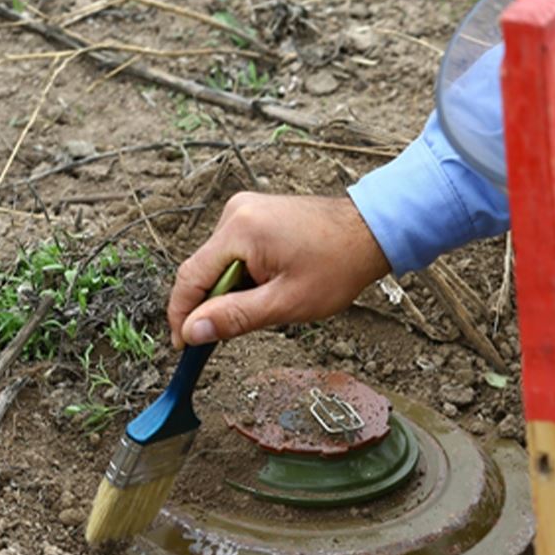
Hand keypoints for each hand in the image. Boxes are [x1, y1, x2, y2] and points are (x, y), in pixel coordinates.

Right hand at [167, 193, 391, 347]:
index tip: (184, 344)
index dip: (182, 314)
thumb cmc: (338, 266)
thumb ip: (234, 317)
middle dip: (214, 303)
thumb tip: (192, 332)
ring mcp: (247, 209)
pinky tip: (272, 284)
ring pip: (220, 263)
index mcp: (240, 229)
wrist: (372, 232)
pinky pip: (236, 251)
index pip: (190, 277)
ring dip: (232, 290)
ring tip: (269, 301)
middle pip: (204, 269)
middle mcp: (237, 211)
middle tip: (233, 332)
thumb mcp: (285, 302)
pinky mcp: (258, 214)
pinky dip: (245, 275)